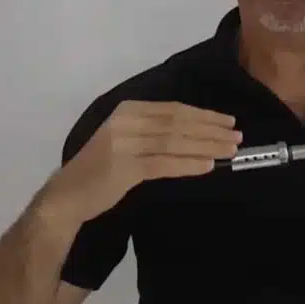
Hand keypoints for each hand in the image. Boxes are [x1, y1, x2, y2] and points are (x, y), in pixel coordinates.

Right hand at [45, 100, 240, 224]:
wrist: (67, 194)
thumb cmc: (101, 169)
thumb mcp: (126, 139)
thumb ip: (154, 131)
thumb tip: (197, 132)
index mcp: (128, 110)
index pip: (174, 109)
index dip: (204, 115)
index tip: (228, 121)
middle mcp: (126, 122)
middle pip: (178, 123)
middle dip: (211, 130)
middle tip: (237, 137)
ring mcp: (124, 144)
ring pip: (175, 142)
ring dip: (206, 146)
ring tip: (229, 151)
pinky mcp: (124, 168)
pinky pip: (164, 164)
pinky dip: (188, 164)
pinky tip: (208, 166)